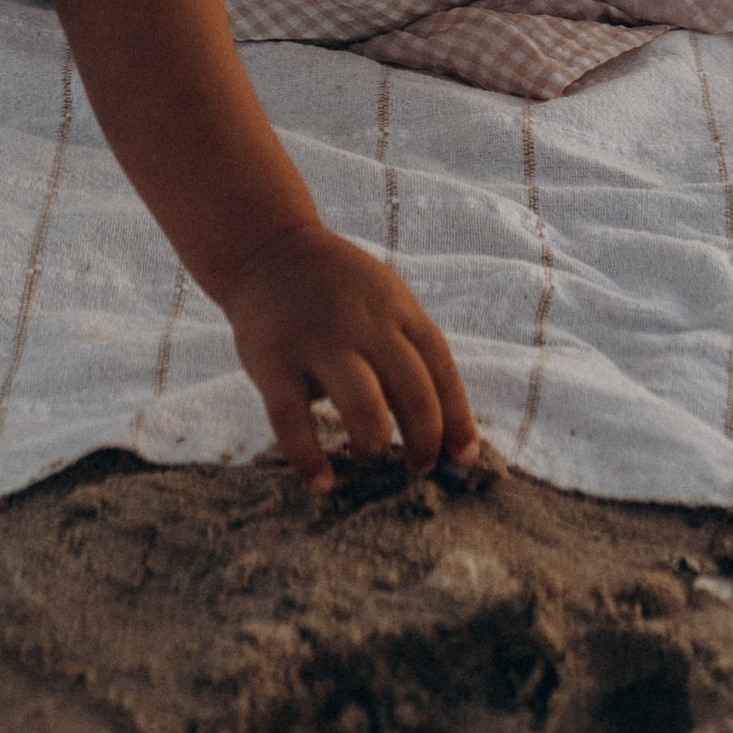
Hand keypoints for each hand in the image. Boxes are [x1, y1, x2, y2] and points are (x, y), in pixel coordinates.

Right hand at [217, 222, 479, 496]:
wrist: (268, 248)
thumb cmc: (340, 293)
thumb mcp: (385, 303)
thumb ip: (410, 352)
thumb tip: (444, 426)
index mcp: (397, 309)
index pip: (441, 368)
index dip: (457, 418)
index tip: (464, 460)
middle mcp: (364, 324)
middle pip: (412, 390)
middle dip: (424, 439)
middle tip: (419, 468)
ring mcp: (318, 341)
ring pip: (362, 404)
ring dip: (375, 443)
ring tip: (369, 455)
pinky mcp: (274, 361)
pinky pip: (293, 420)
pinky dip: (309, 459)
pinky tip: (322, 483)